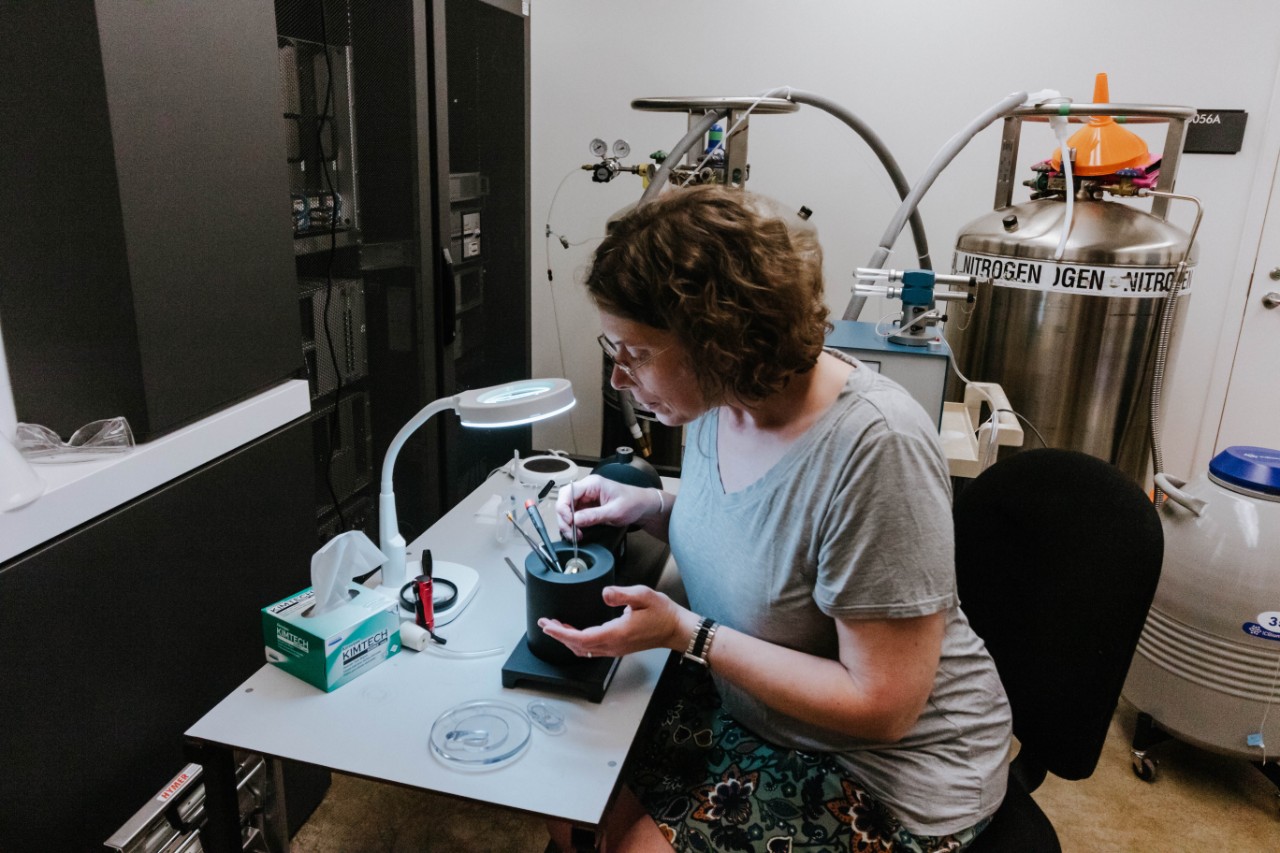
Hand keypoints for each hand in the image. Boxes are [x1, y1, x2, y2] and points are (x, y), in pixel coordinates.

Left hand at [537, 585, 693, 658]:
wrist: (676, 629)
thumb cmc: (662, 613)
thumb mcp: (643, 595)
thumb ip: (622, 594)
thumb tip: (604, 594)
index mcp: (616, 633)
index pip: (580, 638)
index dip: (561, 633)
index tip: (549, 626)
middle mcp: (613, 645)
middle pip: (578, 646)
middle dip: (559, 635)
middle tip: (546, 624)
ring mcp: (615, 649)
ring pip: (584, 649)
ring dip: (568, 639)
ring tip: (556, 627)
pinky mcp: (618, 647)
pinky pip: (592, 649)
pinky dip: (578, 642)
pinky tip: (575, 633)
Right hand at [556, 474, 657, 539]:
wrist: (643, 506)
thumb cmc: (633, 503)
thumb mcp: (615, 511)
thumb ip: (594, 516)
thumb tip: (575, 520)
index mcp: (592, 484)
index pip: (568, 492)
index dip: (564, 507)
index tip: (569, 522)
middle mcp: (586, 489)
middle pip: (564, 502)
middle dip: (564, 518)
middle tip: (571, 533)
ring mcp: (586, 498)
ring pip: (567, 510)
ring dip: (567, 524)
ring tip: (575, 536)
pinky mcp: (587, 507)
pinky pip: (574, 516)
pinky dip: (573, 526)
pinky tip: (578, 533)